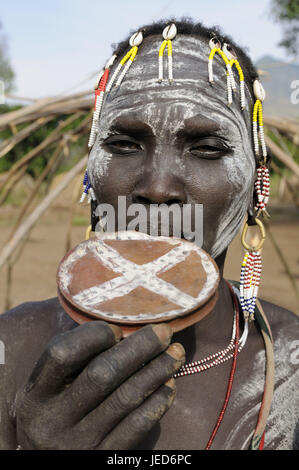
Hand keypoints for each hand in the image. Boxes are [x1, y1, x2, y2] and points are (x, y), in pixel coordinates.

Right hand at [16, 322, 184, 448]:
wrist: (51, 462)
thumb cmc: (57, 415)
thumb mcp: (50, 390)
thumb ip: (73, 359)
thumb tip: (118, 322)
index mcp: (35, 395)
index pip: (61, 353)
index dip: (92, 335)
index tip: (117, 329)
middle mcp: (51, 421)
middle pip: (101, 373)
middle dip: (139, 347)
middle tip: (164, 332)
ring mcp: (78, 444)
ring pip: (126, 397)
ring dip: (157, 370)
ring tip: (176, 353)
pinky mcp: (103, 459)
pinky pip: (137, 426)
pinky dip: (158, 401)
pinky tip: (170, 385)